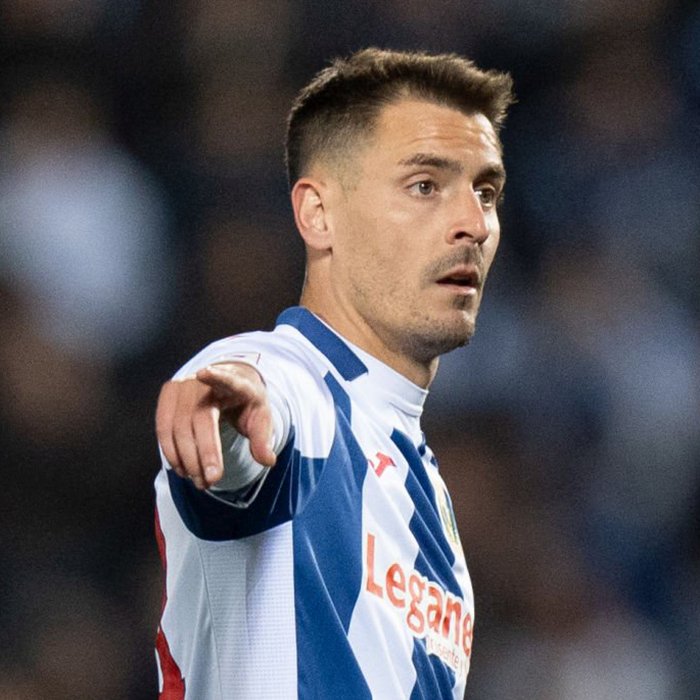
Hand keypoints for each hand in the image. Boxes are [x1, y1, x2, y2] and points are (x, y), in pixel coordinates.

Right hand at [155, 363, 276, 489]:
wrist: (227, 385)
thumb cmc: (245, 404)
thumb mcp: (261, 418)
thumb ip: (263, 438)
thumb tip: (267, 461)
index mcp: (237, 383)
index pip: (228, 379)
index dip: (216, 376)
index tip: (204, 373)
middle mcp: (206, 381)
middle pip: (200, 418)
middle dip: (204, 453)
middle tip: (210, 481)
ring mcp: (185, 385)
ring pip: (178, 426)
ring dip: (186, 459)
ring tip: (199, 481)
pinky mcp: (169, 393)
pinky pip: (163, 427)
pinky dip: (171, 452)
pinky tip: (183, 469)